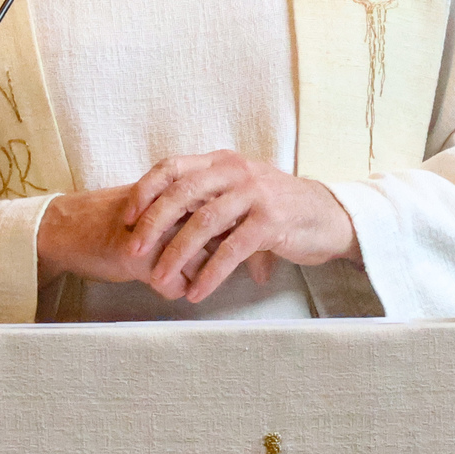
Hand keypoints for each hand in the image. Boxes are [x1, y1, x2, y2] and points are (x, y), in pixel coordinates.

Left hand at [123, 151, 359, 303]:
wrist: (329, 217)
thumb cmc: (277, 208)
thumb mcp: (238, 195)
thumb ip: (204, 203)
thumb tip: (159, 228)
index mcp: (221, 162)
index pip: (172, 167)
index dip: (145, 191)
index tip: (125, 218)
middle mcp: (235, 171)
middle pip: (181, 193)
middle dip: (152, 225)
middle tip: (133, 252)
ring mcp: (255, 194)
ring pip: (203, 223)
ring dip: (177, 254)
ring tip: (159, 280)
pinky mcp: (271, 221)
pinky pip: (232, 249)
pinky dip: (210, 273)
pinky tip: (196, 292)